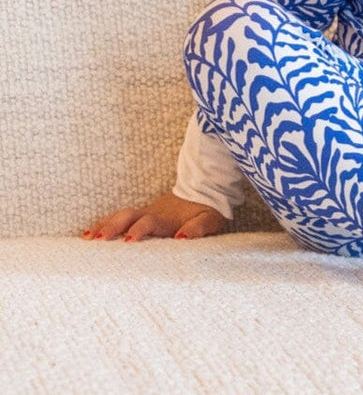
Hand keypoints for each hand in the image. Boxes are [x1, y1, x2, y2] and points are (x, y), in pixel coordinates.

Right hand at [83, 191, 227, 241]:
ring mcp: (146, 213)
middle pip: (130, 216)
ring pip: (121, 216)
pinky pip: (120, 218)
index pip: (152, 221)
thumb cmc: (207, 211)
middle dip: (114, 226)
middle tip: (99, 239)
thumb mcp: (209, 221)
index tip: (129, 239)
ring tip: (87, 239)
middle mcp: (153, 214)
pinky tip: (88, 235)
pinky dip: (103, 225)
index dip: (141, 228)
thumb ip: (198, 228)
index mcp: (169, 219)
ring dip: (104, 226)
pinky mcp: (141, 214)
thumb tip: (181, 238)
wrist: (205, 189)